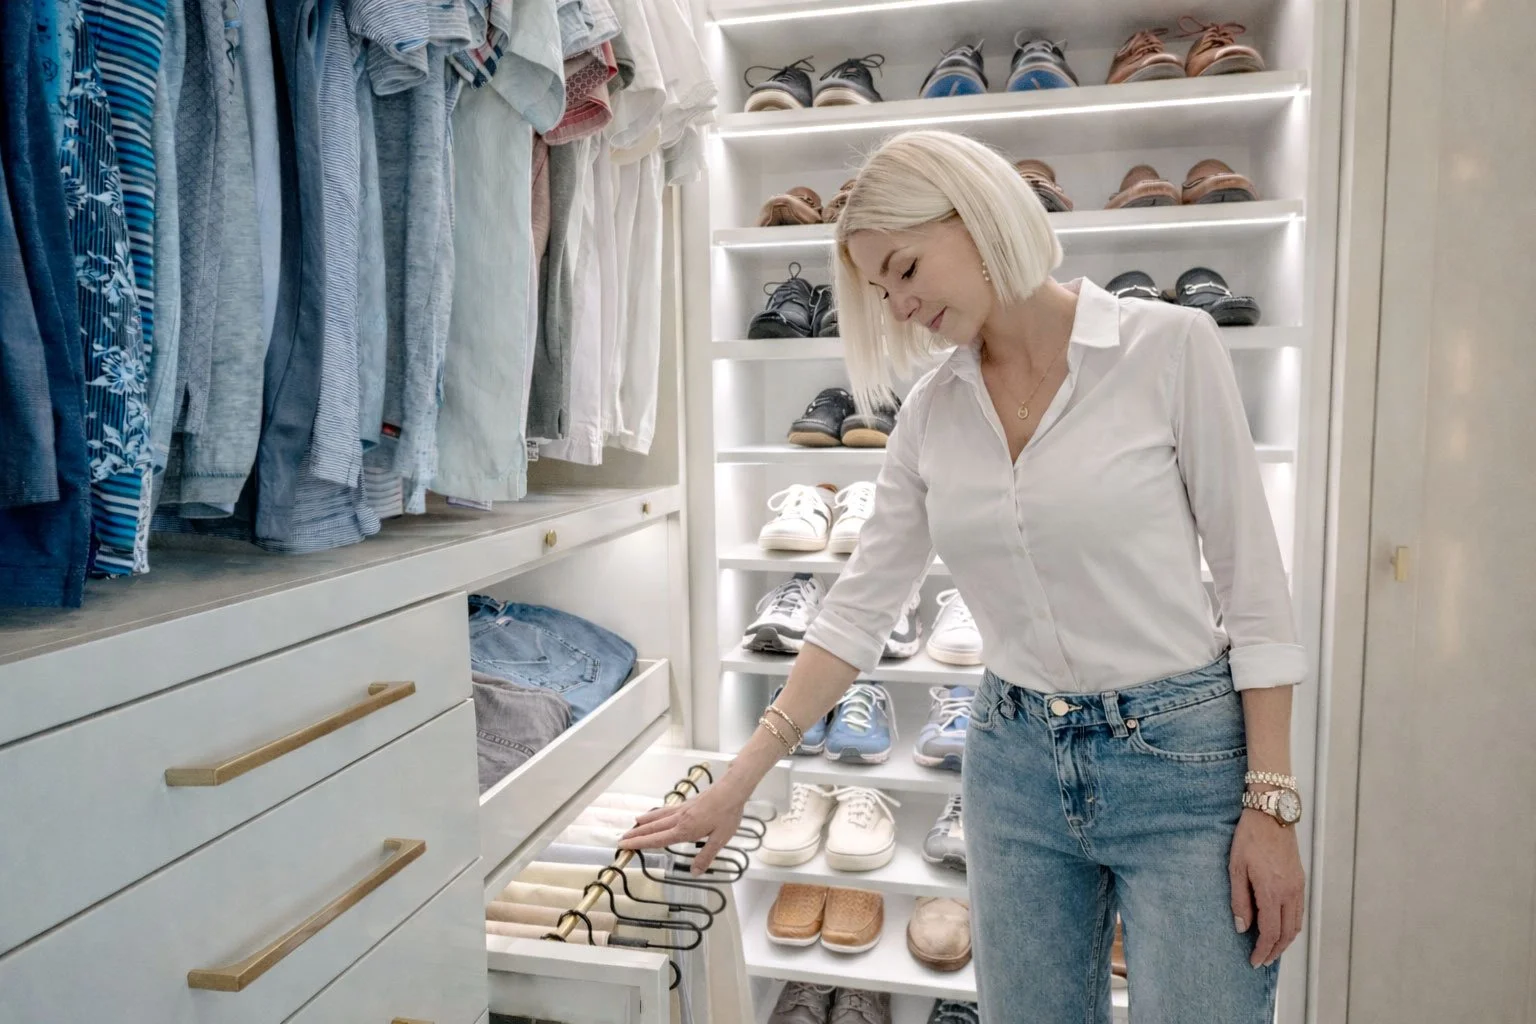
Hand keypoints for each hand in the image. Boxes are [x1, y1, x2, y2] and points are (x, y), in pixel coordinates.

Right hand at [618, 781, 747, 874]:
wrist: (731, 790)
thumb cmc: (727, 815)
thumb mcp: (720, 840)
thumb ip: (706, 856)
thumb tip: (694, 873)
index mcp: (684, 830)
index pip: (657, 839)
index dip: (640, 844)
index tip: (625, 846)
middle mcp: (679, 819)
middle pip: (653, 828)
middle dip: (637, 834)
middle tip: (622, 839)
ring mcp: (682, 809)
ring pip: (658, 817)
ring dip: (644, 822)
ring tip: (634, 824)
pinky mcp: (687, 803)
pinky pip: (666, 810)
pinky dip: (656, 813)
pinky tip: (656, 813)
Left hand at [1229, 804, 1304, 966]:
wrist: (1272, 814)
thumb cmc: (1249, 838)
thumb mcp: (1236, 868)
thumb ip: (1239, 900)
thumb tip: (1242, 927)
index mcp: (1272, 891)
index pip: (1270, 932)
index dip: (1262, 950)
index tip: (1254, 961)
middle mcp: (1289, 893)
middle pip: (1287, 933)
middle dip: (1275, 951)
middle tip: (1262, 961)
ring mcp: (1298, 887)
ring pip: (1296, 925)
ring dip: (1285, 941)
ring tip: (1271, 950)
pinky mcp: (1300, 880)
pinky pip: (1299, 912)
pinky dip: (1291, 927)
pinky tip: (1281, 928)